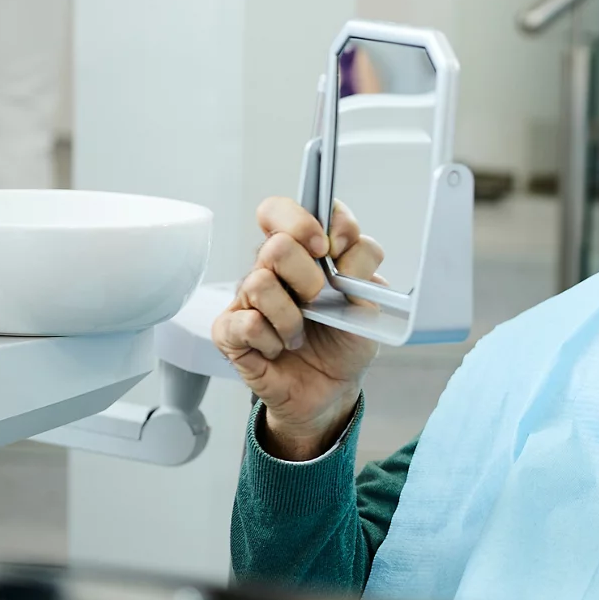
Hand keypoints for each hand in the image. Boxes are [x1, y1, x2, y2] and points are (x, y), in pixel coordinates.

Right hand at [212, 197, 384, 459]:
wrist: (332, 388)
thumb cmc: (344, 339)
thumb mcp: (368, 301)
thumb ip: (362, 265)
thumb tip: (347, 243)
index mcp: (299, 253)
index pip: (280, 211)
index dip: (304, 221)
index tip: (332, 248)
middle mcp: (268, 270)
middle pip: (275, 245)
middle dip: (308, 279)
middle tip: (319, 301)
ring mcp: (246, 299)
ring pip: (259, 283)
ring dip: (292, 317)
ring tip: (300, 335)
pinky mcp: (230, 332)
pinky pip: (247, 323)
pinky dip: (273, 341)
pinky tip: (280, 349)